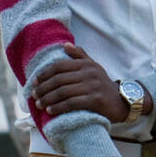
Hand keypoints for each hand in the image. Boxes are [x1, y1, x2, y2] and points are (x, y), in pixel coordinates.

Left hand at [32, 44, 149, 121]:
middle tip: (34, 95)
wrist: (121, 102)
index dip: (44, 73)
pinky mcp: (95, 100)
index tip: (34, 82)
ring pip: (63, 92)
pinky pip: (72, 103)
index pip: (59, 66)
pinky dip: (59, 107)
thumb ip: (80, 55)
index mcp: (85, 64)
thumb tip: (64, 45)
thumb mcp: (93, 67)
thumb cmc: (103, 85)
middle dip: (43, 88)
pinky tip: (50, 110)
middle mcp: (88, 73)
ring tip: (39, 104)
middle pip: (59, 80)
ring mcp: (92, 87)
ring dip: (48, 99)